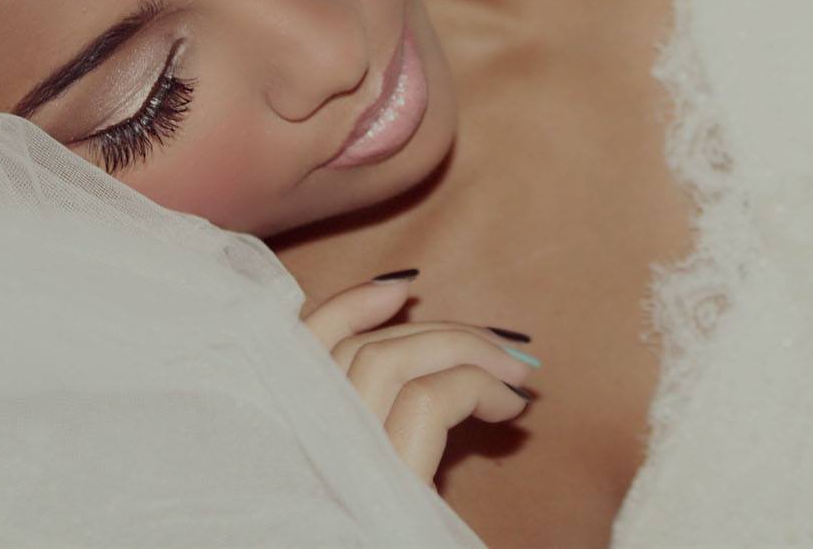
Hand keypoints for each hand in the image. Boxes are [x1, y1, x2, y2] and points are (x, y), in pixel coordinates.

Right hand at [301, 271, 536, 483]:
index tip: (402, 288)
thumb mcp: (387, 477)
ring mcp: (338, 466)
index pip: (299, 349)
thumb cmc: (404, 542)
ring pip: (389, 361)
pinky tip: (509, 404)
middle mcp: (300, 449)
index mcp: (296, 443)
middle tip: (503, 348)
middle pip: (357, 350)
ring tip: (516, 372)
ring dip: (464, 351)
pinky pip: (427, 398)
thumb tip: (416, 337)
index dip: (348, 306)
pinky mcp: (384, 486)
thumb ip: (388, 413)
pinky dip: (478, 385)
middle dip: (440, 333)